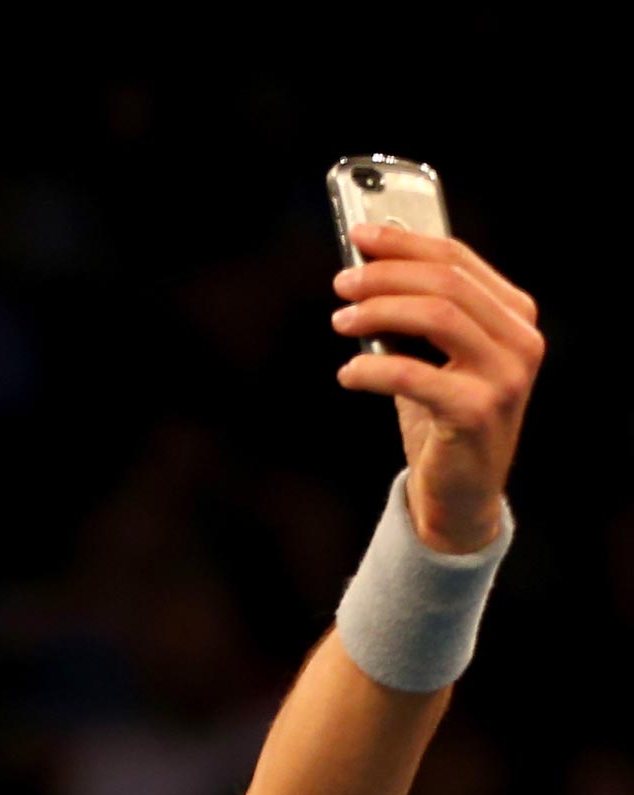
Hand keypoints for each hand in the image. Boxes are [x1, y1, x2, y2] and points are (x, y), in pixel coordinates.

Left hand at [331, 225, 542, 552]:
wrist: (461, 492)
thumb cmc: (442, 416)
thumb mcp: (435, 357)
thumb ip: (417, 315)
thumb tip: (367, 270)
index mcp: (515, 316)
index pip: (459, 260)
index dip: (406, 243)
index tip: (360, 235)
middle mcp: (521, 340)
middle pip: (447, 282)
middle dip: (386, 275)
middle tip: (342, 283)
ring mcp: (506, 376)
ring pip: (437, 316)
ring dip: (378, 312)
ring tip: (341, 321)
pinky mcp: (477, 412)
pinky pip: (413, 375)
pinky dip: (371, 371)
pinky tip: (348, 375)